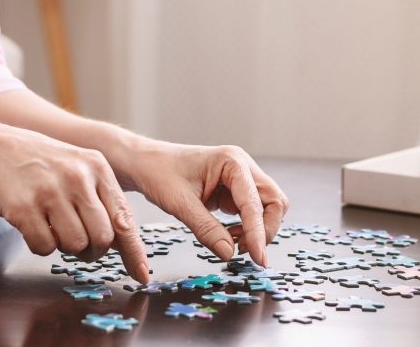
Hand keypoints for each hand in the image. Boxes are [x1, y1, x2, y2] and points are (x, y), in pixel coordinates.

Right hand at [0, 121, 148, 281]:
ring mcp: (51, 191)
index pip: (123, 217)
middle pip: (102, 238)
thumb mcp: (81, 168)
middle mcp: (78, 177)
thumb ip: (103, 198)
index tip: (141, 274)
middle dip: (93, 250)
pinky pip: (44, 247)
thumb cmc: (45, 165)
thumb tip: (124, 240)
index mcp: (98, 168)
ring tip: (55, 227)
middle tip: (81, 244)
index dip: (133, 250)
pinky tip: (35, 225)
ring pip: (75, 245)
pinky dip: (41, 246)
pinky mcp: (24, 207)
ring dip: (65, 247)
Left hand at [126, 141, 288, 265]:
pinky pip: (252, 211)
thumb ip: (206, 229)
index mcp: (232, 161)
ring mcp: (240, 177)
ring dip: (257, 229)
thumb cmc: (159, 173)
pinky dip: (247, 228)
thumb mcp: (180, 204)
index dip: (258, 232)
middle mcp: (242, 166)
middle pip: (274, 201)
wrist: (146, 163)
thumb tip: (229, 254)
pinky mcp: (234, 189)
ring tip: (234, 244)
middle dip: (265, 229)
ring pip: (267, 207)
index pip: (255, 202)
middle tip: (246, 252)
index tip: (258, 259)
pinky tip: (229, 237)